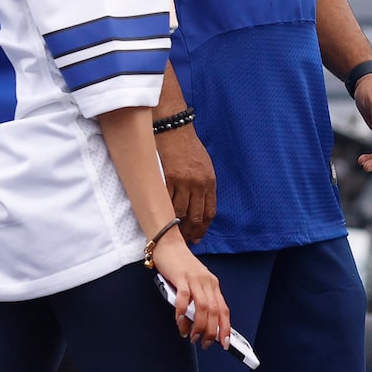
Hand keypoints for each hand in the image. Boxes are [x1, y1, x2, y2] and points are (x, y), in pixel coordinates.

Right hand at [153, 236, 230, 346]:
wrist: (168, 244)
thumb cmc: (180, 265)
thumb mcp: (195, 282)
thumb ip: (199, 298)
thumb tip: (200, 322)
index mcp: (213, 284)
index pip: (224, 310)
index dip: (225, 328)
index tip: (225, 343)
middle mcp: (207, 282)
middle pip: (214, 311)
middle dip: (211, 331)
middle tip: (204, 343)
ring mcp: (194, 279)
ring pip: (203, 307)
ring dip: (198, 325)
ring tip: (191, 336)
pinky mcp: (180, 276)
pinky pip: (185, 296)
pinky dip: (183, 311)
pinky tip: (179, 320)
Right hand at [157, 120, 216, 243]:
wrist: (175, 131)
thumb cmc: (190, 148)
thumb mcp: (206, 166)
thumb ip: (204, 185)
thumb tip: (200, 205)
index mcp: (209, 182)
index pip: (209, 212)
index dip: (203, 228)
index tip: (198, 237)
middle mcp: (198, 184)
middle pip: (195, 216)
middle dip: (190, 232)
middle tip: (184, 240)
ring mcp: (182, 183)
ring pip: (179, 213)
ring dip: (176, 226)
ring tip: (172, 233)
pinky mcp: (167, 179)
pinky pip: (166, 201)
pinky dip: (164, 212)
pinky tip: (162, 219)